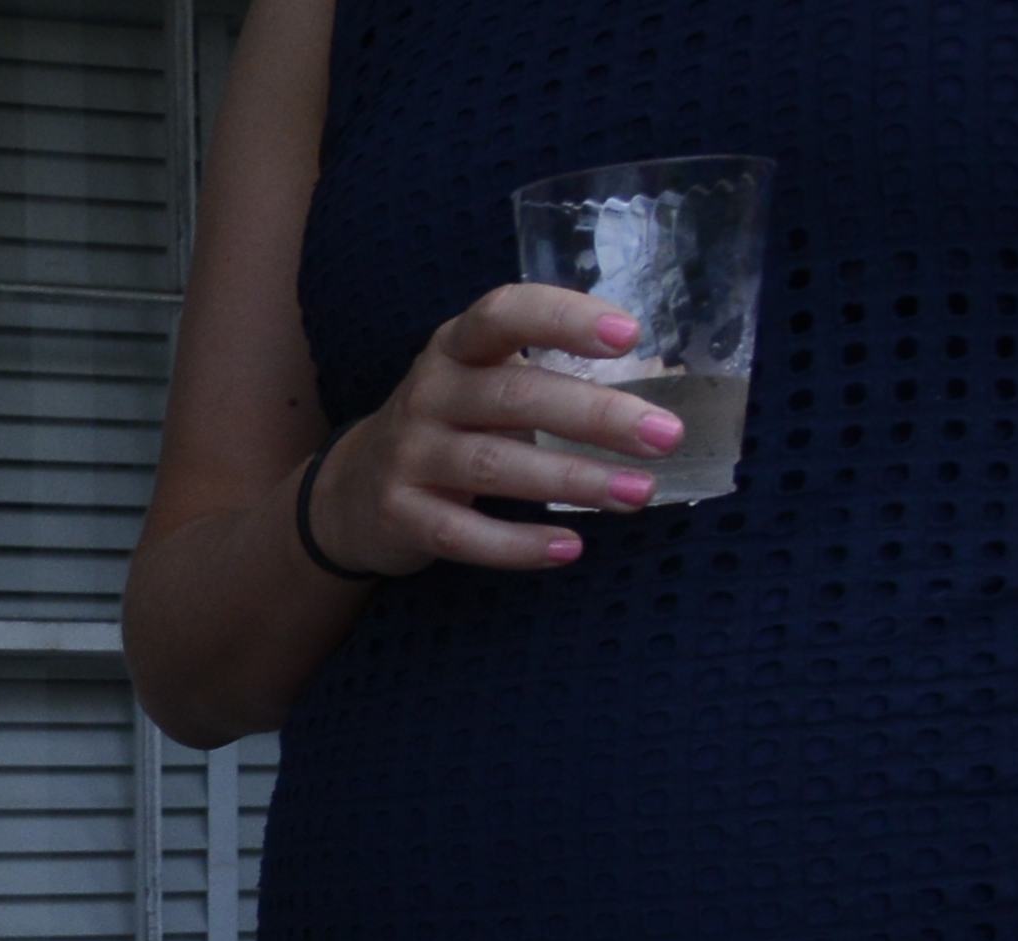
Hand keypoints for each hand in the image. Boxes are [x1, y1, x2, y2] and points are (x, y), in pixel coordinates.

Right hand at [306, 284, 684, 577]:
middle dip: (595, 415)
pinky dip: (519, 544)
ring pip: (494, 465)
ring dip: (573, 479)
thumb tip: (664, 397)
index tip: (630, 335)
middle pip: (514, 396)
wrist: (352, 490)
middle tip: (665, 435)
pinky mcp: (400, 513)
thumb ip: (553, 380)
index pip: (505, 315)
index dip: (564, 319)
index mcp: (458, 348)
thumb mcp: (486, 384)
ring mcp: (409, 455)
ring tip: (638, 493)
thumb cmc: (452, 426)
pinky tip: (570, 548)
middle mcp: (429, 393)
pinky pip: (463, 533)